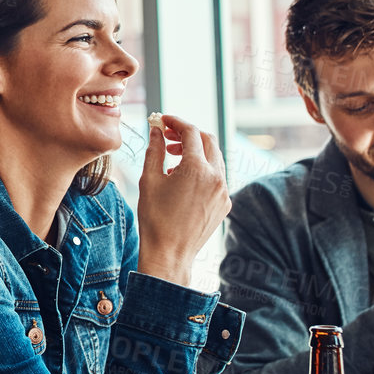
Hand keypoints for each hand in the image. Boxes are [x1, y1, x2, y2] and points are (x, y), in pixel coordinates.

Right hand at [135, 112, 230, 285]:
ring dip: (196, 152)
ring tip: (174, 159)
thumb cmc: (155, 218)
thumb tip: (156, 130)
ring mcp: (224, 191)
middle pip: (207, 140)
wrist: (170, 253)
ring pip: (215, 158)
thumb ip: (155, 150)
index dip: (175, 121)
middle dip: (188, 134)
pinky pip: (217, 177)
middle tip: (168, 137)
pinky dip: (203, 170)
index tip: (163, 120)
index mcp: (196, 168)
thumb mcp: (149, 179)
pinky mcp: (225, 204)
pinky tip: (184, 180)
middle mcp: (216, 176)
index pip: (190, 131)